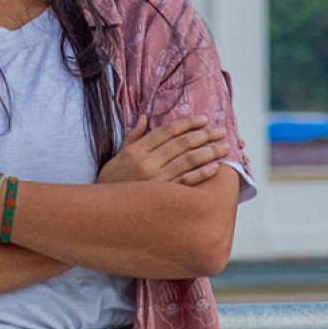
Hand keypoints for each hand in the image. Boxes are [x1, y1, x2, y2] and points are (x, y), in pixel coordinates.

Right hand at [96, 115, 228, 186]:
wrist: (104, 211)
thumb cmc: (111, 181)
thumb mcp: (119, 154)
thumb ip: (133, 135)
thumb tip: (145, 117)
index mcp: (138, 150)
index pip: (168, 131)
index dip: (187, 123)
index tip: (203, 119)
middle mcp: (148, 162)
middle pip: (182, 144)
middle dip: (204, 135)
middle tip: (220, 131)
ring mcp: (157, 181)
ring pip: (188, 161)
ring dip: (208, 152)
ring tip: (223, 147)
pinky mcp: (163, 197)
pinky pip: (187, 183)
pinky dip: (202, 174)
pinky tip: (214, 168)